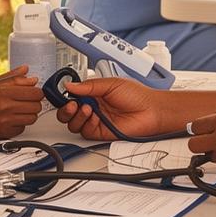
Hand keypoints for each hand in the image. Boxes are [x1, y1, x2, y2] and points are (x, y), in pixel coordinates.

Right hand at [55, 78, 170, 140]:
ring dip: (76, 117)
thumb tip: (70, 85)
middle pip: (68, 112)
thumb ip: (89, 86)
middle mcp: (93, 107)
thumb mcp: (111, 84)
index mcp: (94, 93)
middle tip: (71, 104)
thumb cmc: (137, 95)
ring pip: (74, 124)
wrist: (151, 111)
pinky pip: (85, 132)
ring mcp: (97, 120)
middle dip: (65, 109)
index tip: (63, 93)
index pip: (72, 96)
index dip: (65, 96)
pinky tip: (94, 117)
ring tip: (86, 109)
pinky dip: (86, 125)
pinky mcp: (101, 132)